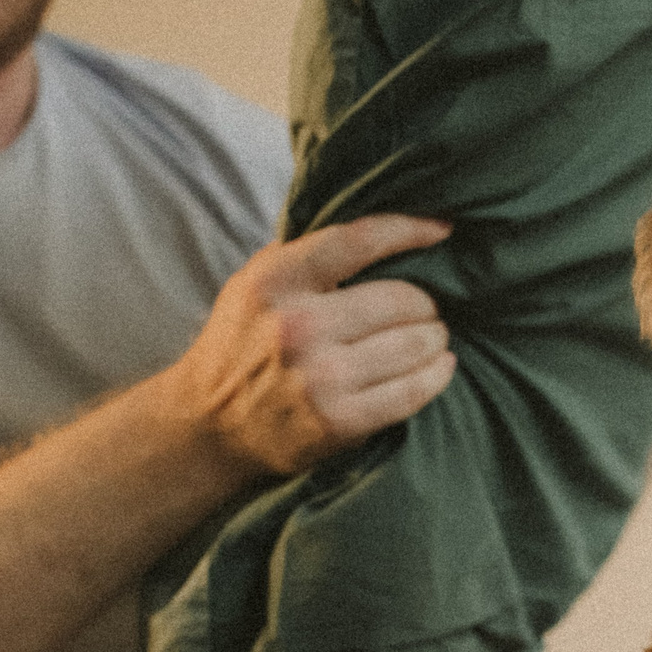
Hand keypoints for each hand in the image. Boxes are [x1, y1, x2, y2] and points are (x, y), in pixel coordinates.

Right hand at [168, 213, 457, 476]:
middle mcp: (297, 326)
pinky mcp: (339, 420)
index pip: (360, 240)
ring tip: (432, 337)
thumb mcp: (255, 282)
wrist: (209, 425)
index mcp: (276, 281)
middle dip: (425, 302)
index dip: (410, 229)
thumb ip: (307, 253)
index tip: (442, 229)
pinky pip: (413, 390)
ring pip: (415, 343)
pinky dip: (437, 374)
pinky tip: (440, 366)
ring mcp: (320, 377)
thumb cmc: (242, 343)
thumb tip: (383, 226)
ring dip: (435, 338)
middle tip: (426, 309)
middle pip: (402, 298)